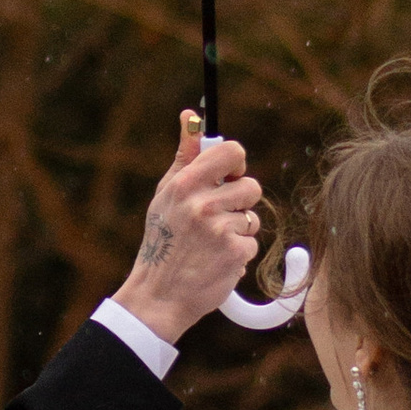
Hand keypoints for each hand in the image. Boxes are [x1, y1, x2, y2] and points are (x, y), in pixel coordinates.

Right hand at [111, 107, 265, 342]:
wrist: (158, 295)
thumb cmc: (162, 240)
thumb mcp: (165, 194)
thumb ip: (185, 156)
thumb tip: (191, 114)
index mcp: (186, 183)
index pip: (233, 152)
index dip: (236, 163)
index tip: (228, 176)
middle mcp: (203, 203)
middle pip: (251, 186)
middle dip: (239, 201)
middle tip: (215, 217)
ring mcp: (221, 229)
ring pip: (252, 217)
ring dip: (238, 230)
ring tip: (211, 242)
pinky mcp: (235, 253)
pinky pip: (251, 243)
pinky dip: (237, 253)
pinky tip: (215, 260)